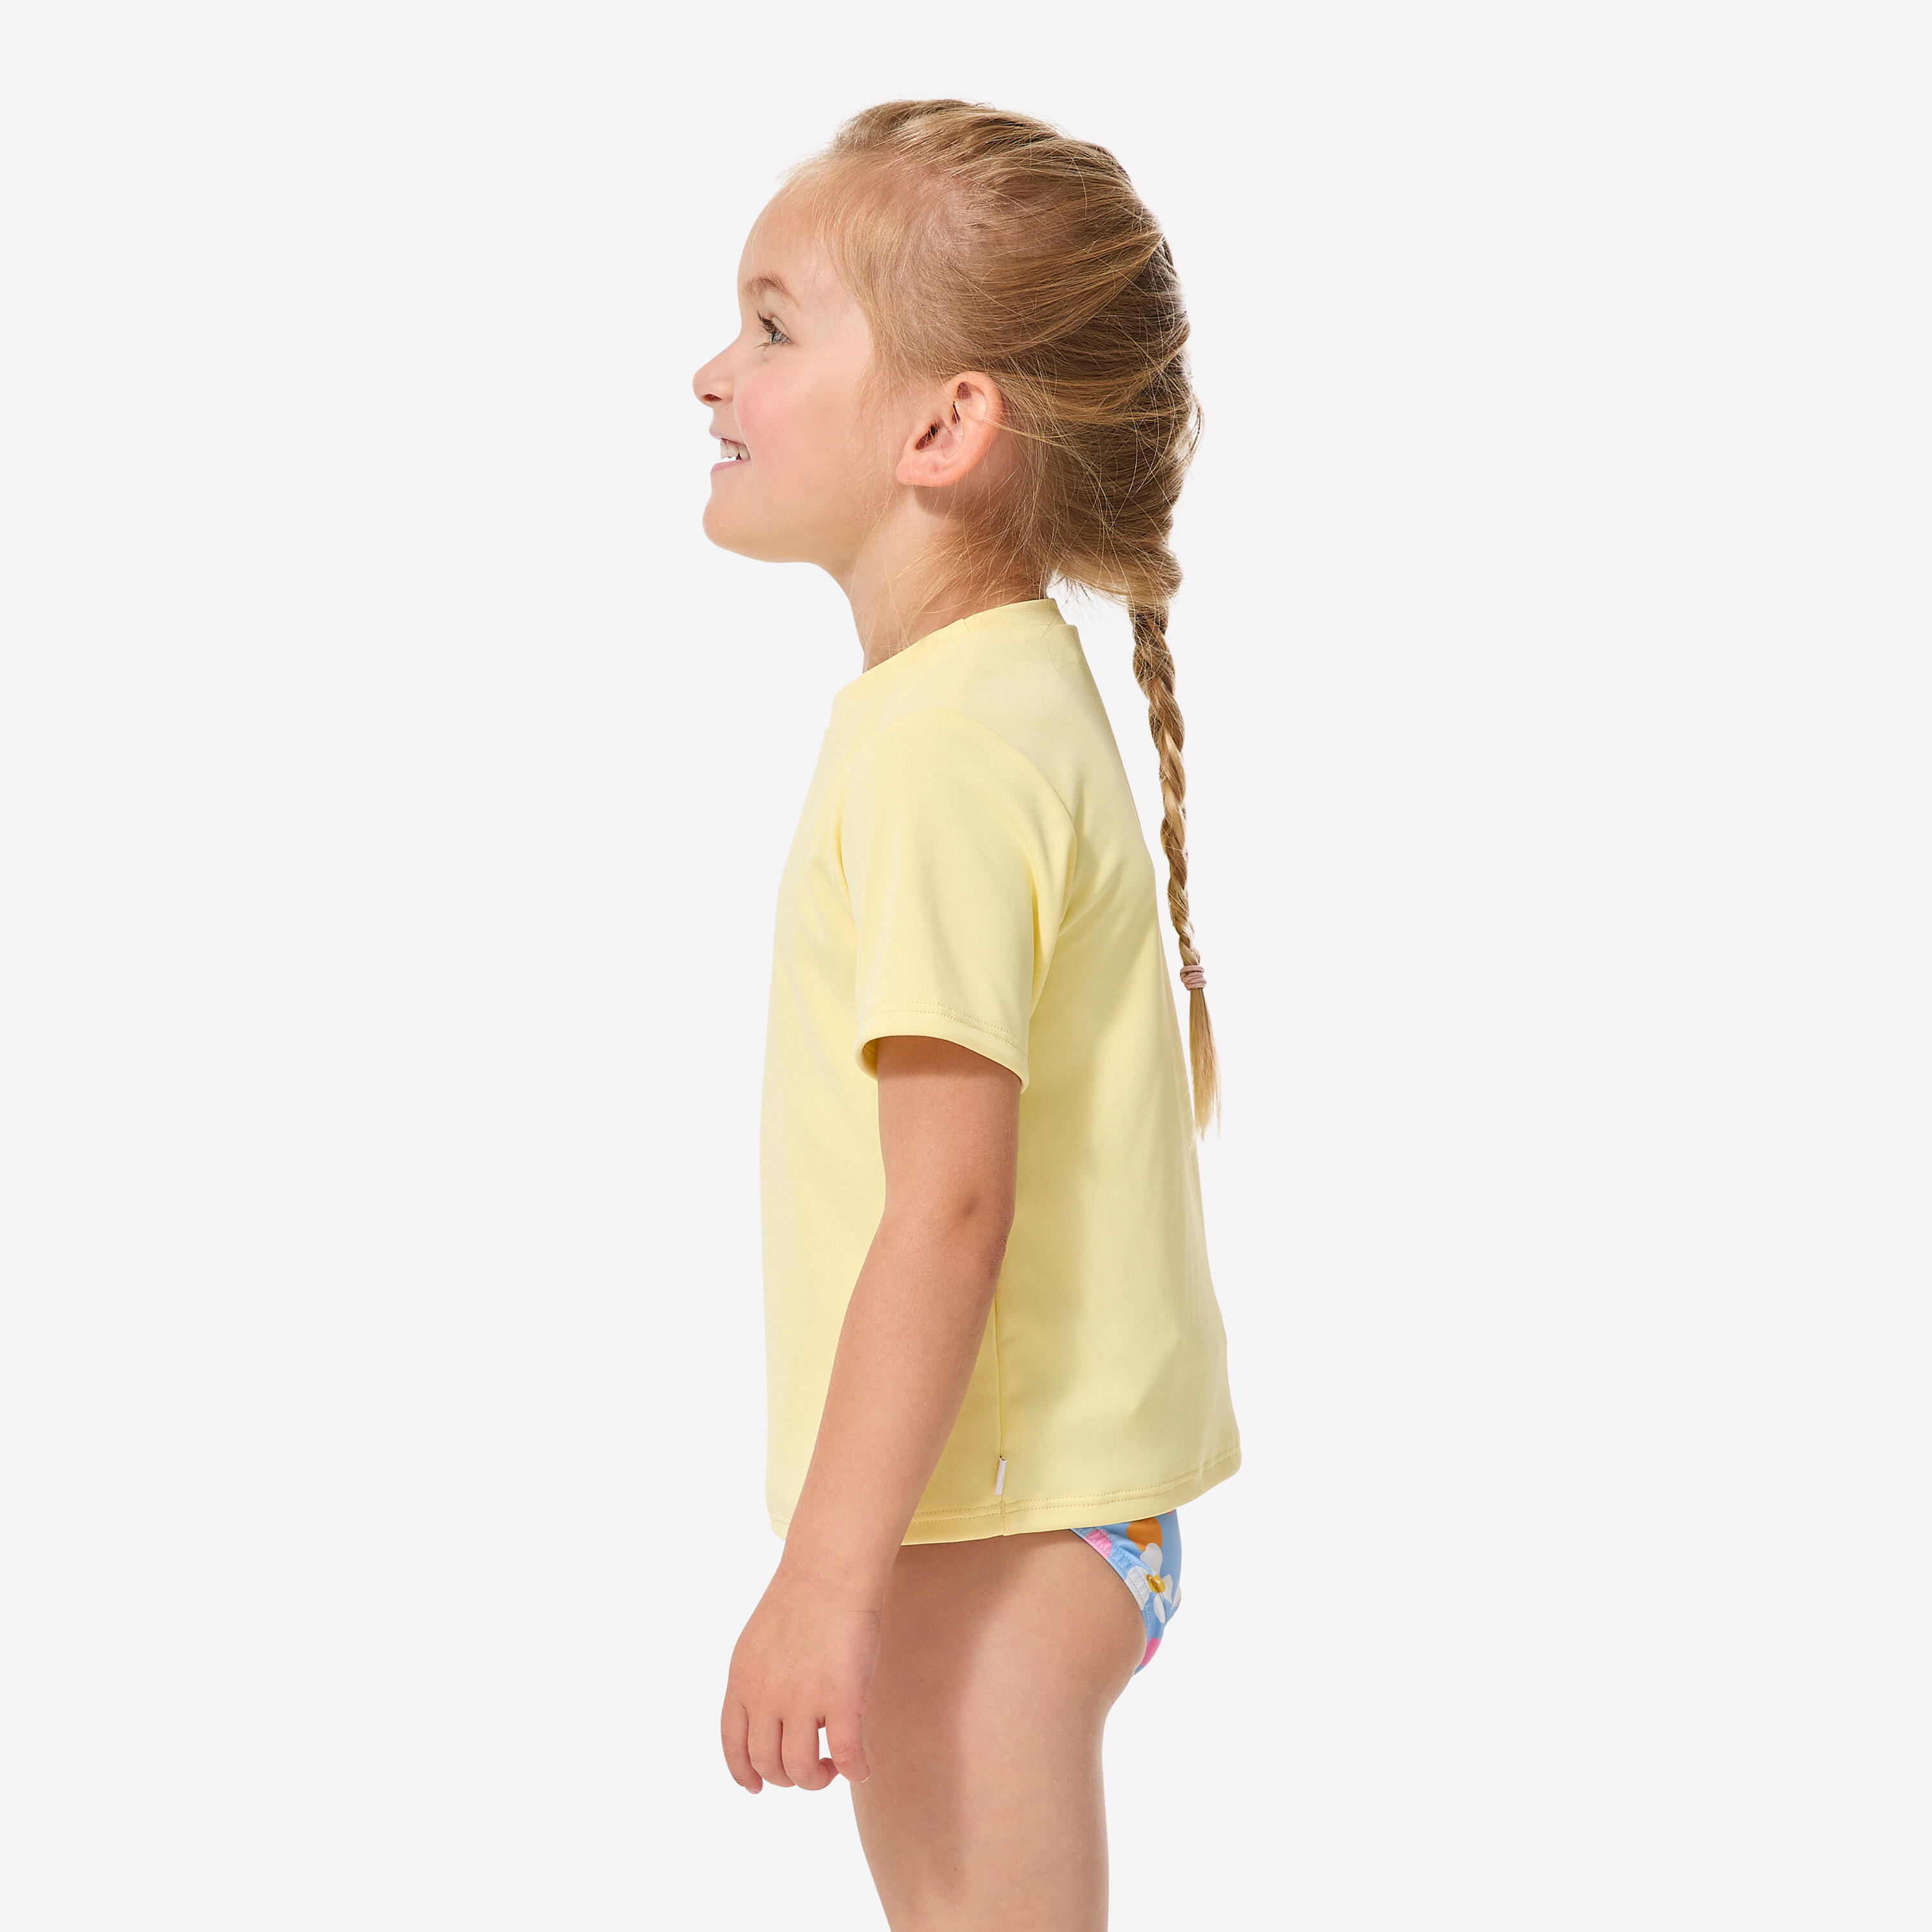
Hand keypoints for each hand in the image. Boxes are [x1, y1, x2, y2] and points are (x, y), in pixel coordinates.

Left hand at [720, 1561, 878, 1792]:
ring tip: (833, 1767)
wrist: (831, 1567)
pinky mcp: (842, 1697)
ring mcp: (803, 1699)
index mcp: (742, 1681)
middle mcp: (766, 1696)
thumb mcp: (759, 1641)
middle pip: (768, 1765)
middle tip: (812, 1768)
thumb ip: (758, 1680)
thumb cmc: (804, 1597)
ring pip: (802, 1770)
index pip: (733, 1746)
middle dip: (789, 1778)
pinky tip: (862, 1769)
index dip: (744, 1774)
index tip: (756, 1787)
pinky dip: (855, 1771)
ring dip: (818, 1780)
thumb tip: (769, 1719)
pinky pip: (847, 1755)